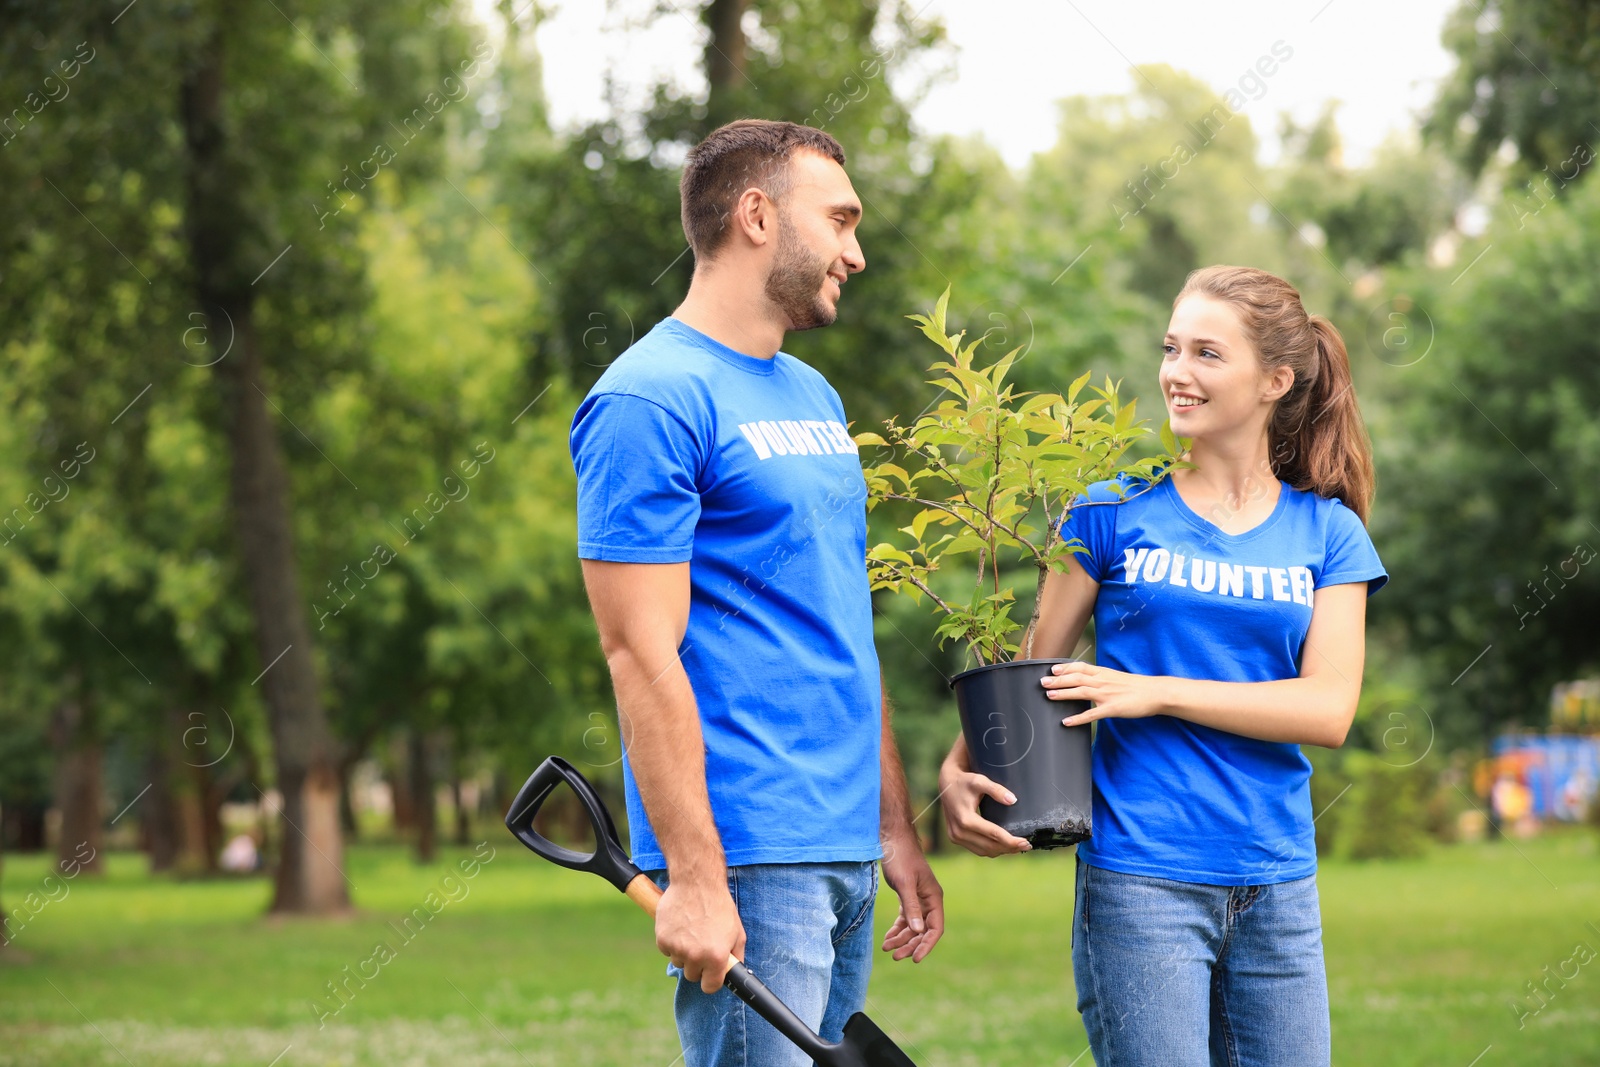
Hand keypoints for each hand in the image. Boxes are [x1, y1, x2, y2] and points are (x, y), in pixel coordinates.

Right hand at [655, 876, 745, 993]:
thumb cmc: (719, 905)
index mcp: (716, 957)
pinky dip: (672, 942)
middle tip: (701, 946)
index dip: (711, 981)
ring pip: (679, 963)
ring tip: (691, 931)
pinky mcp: (662, 939)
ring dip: (684, 953)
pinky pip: (667, 950)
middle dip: (698, 965)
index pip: (710, 987)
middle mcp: (696, 956)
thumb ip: (736, 955)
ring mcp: (678, 948)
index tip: (710, 974)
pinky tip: (680, 926)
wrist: (696, 882)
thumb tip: (734, 971)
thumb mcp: (737, 931)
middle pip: (693, 976)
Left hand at [878, 831, 943, 962]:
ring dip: (902, 938)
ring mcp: (918, 898)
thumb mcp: (904, 884)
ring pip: (913, 926)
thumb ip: (911, 908)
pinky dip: (897, 929)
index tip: (914, 959)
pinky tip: (888, 938)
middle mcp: (929, 900)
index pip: (935, 928)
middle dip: (910, 944)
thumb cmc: (900, 858)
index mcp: (934, 897)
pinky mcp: (907, 896)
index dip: (926, 945)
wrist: (891, 838)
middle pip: (923, 930)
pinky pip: (905, 918)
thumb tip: (918, 931)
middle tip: (895, 956)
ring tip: (887, 948)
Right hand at [939, 735, 1030, 856]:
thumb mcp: (980, 781)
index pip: (993, 834)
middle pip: (990, 846)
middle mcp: (959, 832)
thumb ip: (996, 789)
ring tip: (1018, 847)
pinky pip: (977, 849)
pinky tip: (1003, 846)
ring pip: (983, 851)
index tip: (1027, 841)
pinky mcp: (955, 838)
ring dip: (1001, 851)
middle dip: (1010, 848)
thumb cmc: (965, 781)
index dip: (1011, 840)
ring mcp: (955, 837)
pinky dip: (991, 849)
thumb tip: (1013, 800)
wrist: (946, 783)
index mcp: (965, 819)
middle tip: (1027, 845)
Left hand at [1041, 662, 1168, 724]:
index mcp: (1104, 673)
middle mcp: (1103, 681)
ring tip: (1048, 696)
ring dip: (1063, 694)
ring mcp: (1107, 695)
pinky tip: (1066, 722)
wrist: (1156, 693)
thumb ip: (1102, 678)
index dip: (1065, 667)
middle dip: (1057, 680)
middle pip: (1076, 678)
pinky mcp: (1112, 708)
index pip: (1080, 667)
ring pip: (1080, 692)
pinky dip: (1078, 718)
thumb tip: (1088, 681)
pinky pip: (1092, 714)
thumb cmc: (1137, 686)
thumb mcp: (1117, 677)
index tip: (1051, 669)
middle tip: (1042, 682)